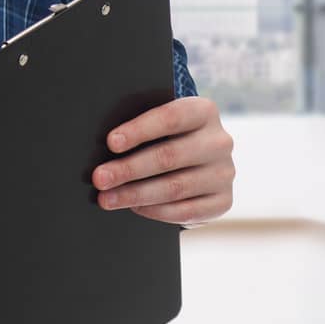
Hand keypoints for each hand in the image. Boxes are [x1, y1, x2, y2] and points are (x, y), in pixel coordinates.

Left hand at [92, 96, 233, 226]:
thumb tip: (108, 147)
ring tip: (108, 199)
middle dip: (129, 169)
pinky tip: (134, 208)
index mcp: (204, 111)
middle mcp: (219, 141)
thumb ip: (144, 129)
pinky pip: (186, 211)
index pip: (171, 117)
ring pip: (175, 186)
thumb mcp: (162, 125)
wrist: (201, 163)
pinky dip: (156, 211)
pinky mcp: (223, 200)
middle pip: (169, 156)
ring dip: (136, 194)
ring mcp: (224, 173)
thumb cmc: (169, 138)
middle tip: (100, 178)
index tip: (111, 143)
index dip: (140, 130)